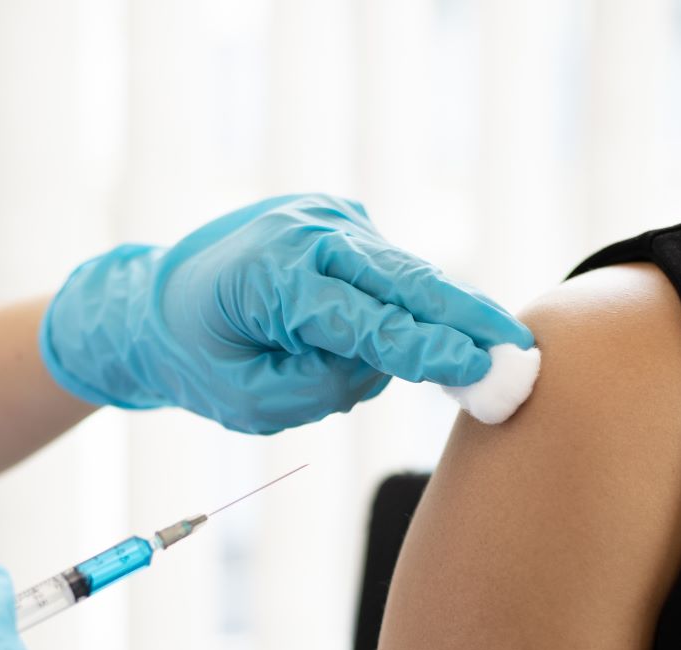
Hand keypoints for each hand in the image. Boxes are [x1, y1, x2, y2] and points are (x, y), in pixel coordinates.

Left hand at [40, 193, 533, 433]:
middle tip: (520, 348)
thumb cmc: (200, 359)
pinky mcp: (341, 220)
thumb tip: (388, 364)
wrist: (160, 302)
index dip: (425, 348)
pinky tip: (403, 332)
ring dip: (425, 321)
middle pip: (405, 279)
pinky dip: (398, 306)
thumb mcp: (247, 400)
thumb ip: (321, 386)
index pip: (364, 321)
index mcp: (274, 276)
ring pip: (402, 279)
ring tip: (456, 356)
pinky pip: (386, 274)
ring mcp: (327, 218)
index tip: (480, 368)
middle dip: (465, 316)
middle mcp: (307, 233)